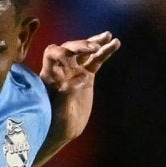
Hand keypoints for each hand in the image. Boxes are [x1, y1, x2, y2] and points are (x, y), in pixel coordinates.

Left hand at [39, 31, 120, 146]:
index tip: (70, 56)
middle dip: (81, 45)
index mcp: (50, 75)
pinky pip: (96, 60)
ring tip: (108, 36)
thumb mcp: (60, 113)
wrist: (63, 130)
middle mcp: (61, 69)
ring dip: (95, 42)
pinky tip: (116, 43)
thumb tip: (75, 80)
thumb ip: (66, 96)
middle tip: (94, 48)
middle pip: (69, 48)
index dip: (60, 51)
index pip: (51, 53)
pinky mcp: (87, 75)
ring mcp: (75, 71)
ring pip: (85, 52)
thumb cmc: (56, 124)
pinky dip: (105, 52)